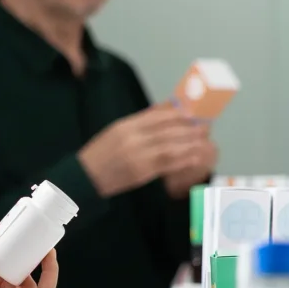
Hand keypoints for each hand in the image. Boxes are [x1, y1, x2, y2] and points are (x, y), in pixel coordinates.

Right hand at [77, 106, 212, 197]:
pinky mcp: (141, 172)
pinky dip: (183, 159)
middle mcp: (132, 138)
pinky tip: (194, 157)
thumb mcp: (115, 131)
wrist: (84, 177)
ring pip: (170, 146)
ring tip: (204, 140)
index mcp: (125, 125)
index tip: (192, 114)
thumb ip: (138, 122)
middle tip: (205, 126)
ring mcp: (137, 155)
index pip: (156, 116)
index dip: (177, 114)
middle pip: (167, 129)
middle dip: (188, 127)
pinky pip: (166, 164)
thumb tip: (163, 110)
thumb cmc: (100, 154)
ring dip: (190, 143)